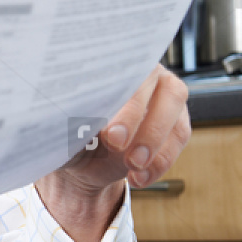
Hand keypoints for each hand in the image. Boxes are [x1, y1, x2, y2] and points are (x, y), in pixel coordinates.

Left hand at [36, 65, 189, 241]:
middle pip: (161, 90)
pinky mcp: (176, 122)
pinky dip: (160, 162)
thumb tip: (69, 123)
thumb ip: (69, 124)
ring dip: (156, 146)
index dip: (125, 105)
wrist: (83, 161)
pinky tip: (138, 177)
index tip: (111, 136)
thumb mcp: (63, 132)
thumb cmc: (70, 136)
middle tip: (125, 155)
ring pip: (175, 115)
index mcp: (115, 64)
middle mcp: (147, 74)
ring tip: (133, 168)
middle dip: (144, 126)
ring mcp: (166, 96)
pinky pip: (178, 139)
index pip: (129, 74)